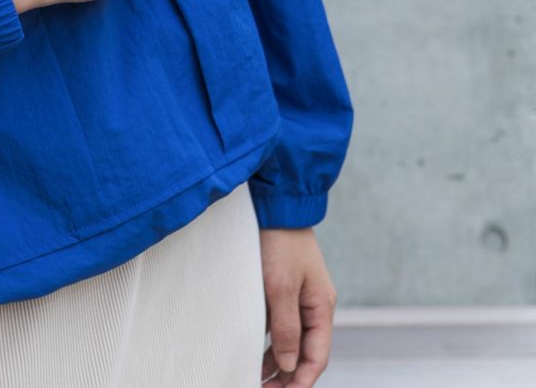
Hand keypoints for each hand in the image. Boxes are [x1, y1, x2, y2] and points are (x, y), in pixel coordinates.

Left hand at [259, 227, 337, 385]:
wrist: (273, 204)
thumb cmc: (279, 242)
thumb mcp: (280, 286)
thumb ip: (285, 328)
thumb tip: (289, 366)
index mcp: (321, 307)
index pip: (317, 356)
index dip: (302, 380)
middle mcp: (312, 306)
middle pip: (304, 352)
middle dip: (287, 377)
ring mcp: (297, 297)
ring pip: (289, 340)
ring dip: (275, 362)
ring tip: (255, 380)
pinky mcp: (280, 288)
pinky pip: (277, 324)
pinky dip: (267, 342)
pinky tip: (252, 353)